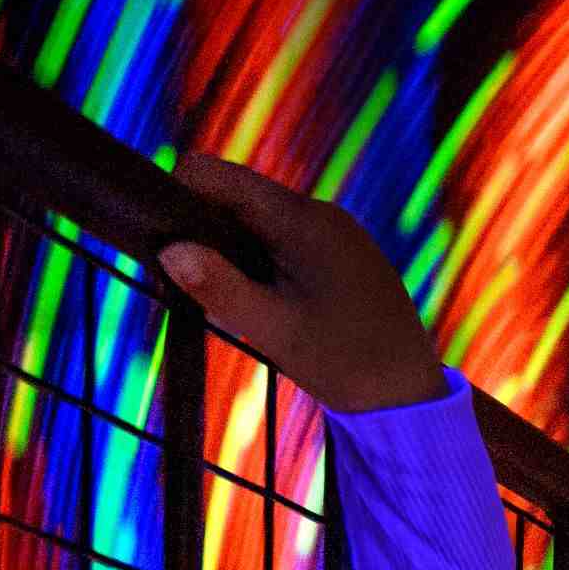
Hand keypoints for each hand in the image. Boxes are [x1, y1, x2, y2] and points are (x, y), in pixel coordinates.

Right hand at [155, 154, 448, 413]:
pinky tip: (257, 300)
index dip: (179, 194)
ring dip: (230, 249)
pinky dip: (258, 262)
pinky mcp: (338, 256)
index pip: (220, 175)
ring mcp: (333, 233)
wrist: (409, 394)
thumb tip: (169, 250)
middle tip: (185, 278)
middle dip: (203, 228)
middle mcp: (320, 214)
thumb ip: (221, 288)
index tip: (159, 237)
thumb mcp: (276, 331)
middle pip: (237, 197)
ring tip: (221, 295)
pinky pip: (283, 242)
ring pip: (258, 222)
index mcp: (304, 220)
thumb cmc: (348, 364)